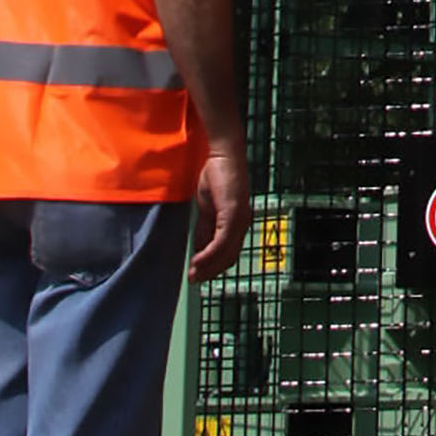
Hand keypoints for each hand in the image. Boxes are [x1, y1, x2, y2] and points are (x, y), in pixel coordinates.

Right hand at [190, 132, 251, 280]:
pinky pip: (221, 241)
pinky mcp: (233, 214)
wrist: (222, 155)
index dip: (214, 267)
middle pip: (229, 258)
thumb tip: (198, 248)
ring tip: (194, 274)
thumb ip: (205, 228)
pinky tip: (197, 260)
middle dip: (210, 271)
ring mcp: (239, 220)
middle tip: (194, 280)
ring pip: (226, 253)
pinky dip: (209, 254)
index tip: (198, 275)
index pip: (229, 253)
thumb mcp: (207, 208)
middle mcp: (242, 225)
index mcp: (237, 224)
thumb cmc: (216, 177)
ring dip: (209, 267)